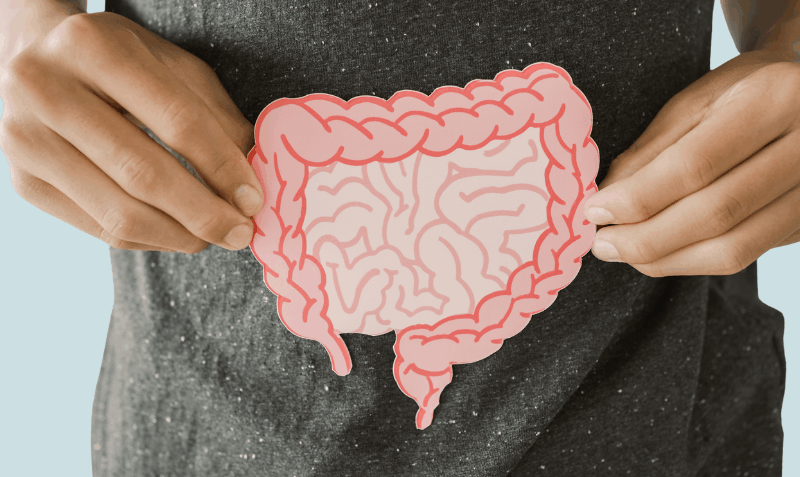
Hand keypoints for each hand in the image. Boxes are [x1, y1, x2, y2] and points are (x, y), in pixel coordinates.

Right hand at [0, 11, 262, 252]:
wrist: (38, 64)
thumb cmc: (121, 64)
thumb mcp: (174, 68)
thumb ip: (216, 116)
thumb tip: (252, 178)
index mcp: (92, 46)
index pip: (176, 120)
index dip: (222, 166)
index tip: (254, 200)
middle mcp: (45, 90)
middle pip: (143, 174)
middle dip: (204, 214)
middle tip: (241, 233)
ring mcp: (25, 141)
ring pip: (120, 213)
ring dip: (180, 236)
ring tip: (214, 237)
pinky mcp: (24, 184)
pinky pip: (101, 229)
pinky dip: (150, 240)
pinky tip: (178, 234)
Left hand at [583, 51, 799, 276]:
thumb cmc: (744, 92)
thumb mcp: (695, 101)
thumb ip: (652, 151)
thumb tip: (607, 201)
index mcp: (775, 100)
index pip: (695, 165)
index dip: (638, 197)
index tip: (594, 211)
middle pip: (716, 213)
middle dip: (646, 237)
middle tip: (601, 244)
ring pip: (732, 248)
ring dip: (665, 259)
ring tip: (622, 253)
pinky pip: (743, 256)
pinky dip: (691, 261)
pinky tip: (657, 254)